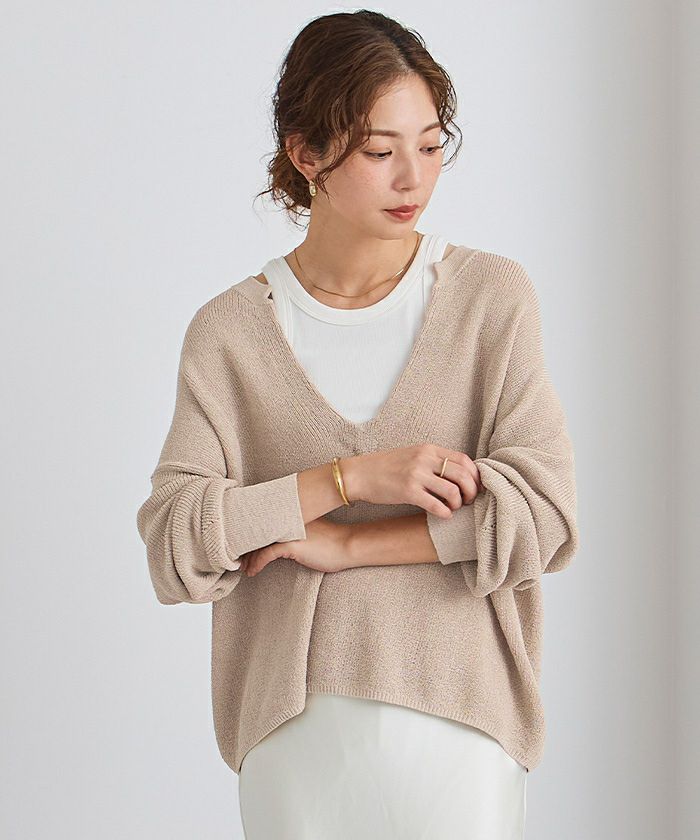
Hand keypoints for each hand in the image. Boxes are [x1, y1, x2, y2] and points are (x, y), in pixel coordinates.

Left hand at [238, 517, 352, 577]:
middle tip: (240, 560)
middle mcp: (286, 519)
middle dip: (247, 547)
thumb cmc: (333, 542)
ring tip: (244, 568)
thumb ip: (295, 532)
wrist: (348, 545)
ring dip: (249, 558)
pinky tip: (253, 572)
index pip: (265, 523)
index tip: (246, 548)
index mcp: (291, 515)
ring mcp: (287, 530)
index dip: (254, 536)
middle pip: (259, 532)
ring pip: (259, 542)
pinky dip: (257, 563)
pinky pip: (266, 554)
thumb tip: (283, 543)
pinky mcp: (290, 544)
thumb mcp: (311, 534)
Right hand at [342, 443, 482, 519]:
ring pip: (453, 491)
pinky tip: (443, 515)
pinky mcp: (408, 491)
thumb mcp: (413, 455)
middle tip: (468, 500)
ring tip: (453, 508)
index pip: (464, 460)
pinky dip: (445, 513)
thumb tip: (459, 475)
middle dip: (471, 491)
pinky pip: (436, 505)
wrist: (359, 474)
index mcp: (428, 449)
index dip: (475, 475)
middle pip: (463, 475)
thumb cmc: (386, 467)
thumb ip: (434, 461)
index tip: (475, 486)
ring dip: (458, 503)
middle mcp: (425, 459)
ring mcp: (416, 475)